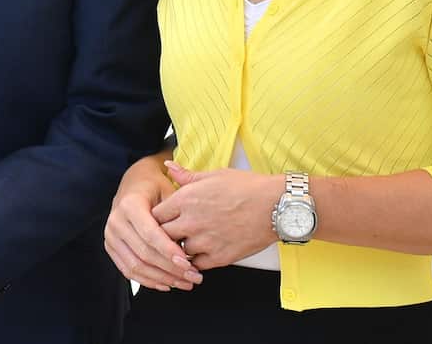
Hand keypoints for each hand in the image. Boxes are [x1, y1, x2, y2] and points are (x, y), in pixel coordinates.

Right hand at [104, 154, 202, 290]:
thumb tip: (187, 245)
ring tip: (184, 283)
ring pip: (136, 266)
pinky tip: (167, 284)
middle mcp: (116, 221)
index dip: (169, 251)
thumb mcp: (168, 191)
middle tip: (193, 277)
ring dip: (162, 278)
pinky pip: (128, 270)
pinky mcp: (111, 247)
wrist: (135, 183)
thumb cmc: (156, 187)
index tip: (188, 263)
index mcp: (129, 204)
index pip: (150, 234)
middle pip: (144, 253)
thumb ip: (175, 216)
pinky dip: (148, 280)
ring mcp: (110, 236)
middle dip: (170, 269)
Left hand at [151, 162, 281, 269]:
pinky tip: (202, 252)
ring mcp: (204, 242)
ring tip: (189, 241)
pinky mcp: (219, 258)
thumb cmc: (248, 187)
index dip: (158, 217)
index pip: (156, 214)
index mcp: (187, 198)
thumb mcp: (214, 174)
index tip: (164, 218)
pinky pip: (196, 265)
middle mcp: (191, 221)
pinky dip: (196, 261)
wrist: (276, 206)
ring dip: (181, 248)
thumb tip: (168, 166)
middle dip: (165, 234)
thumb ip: (187, 176)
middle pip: (162, 235)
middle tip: (172, 232)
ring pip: (178, 252)